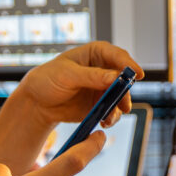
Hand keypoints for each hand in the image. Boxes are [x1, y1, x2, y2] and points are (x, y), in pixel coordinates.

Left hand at [0, 42, 142, 175]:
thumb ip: (92, 76)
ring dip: (119, 107)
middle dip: (125, 91)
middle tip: (124, 104)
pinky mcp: (100, 104)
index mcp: (96, 53)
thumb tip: (115, 77)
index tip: (137, 74)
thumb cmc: (48, 79)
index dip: (129, 64)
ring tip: (109, 118)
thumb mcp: (68, 75)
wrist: (38, 102)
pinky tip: (104, 122)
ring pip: (121, 96)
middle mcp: (104, 69)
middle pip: (124, 78)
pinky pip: (113, 110)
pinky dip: (112, 117)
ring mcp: (103, 88)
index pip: (117, 56)